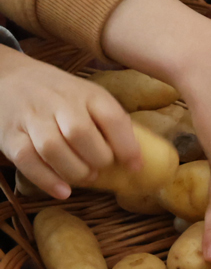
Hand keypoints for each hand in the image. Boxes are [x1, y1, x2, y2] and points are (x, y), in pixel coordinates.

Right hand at [0, 47, 140, 198]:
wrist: (7, 77)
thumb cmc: (59, 94)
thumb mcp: (88, 96)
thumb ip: (109, 122)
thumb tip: (138, 159)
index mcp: (86, 93)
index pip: (112, 118)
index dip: (127, 146)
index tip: (136, 167)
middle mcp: (58, 102)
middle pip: (81, 134)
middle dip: (97, 159)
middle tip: (101, 169)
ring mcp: (31, 117)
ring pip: (53, 149)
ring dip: (74, 171)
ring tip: (85, 177)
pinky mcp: (9, 135)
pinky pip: (27, 160)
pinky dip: (47, 180)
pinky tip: (63, 191)